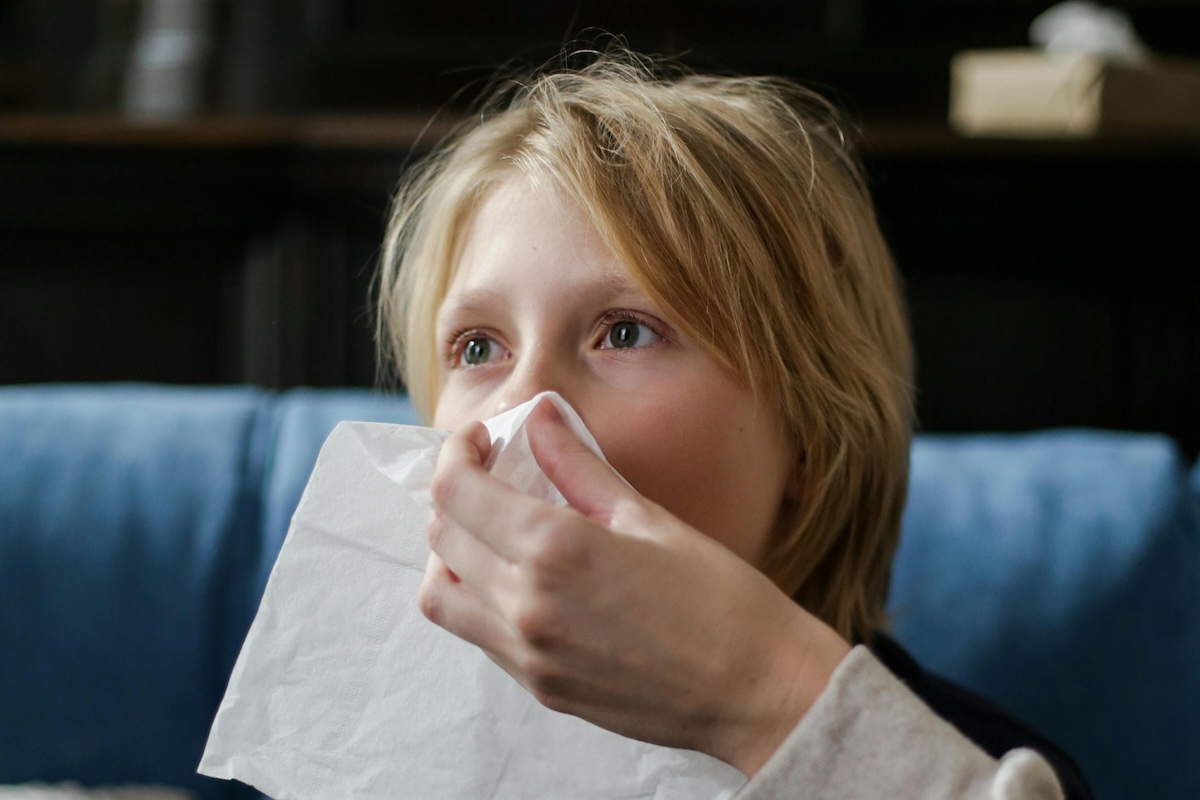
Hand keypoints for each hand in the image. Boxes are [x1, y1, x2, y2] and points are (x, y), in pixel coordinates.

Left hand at [418, 397, 851, 775]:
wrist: (756, 692)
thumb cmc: (719, 599)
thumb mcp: (647, 517)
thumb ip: (578, 465)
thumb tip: (540, 415)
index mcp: (555, 549)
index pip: (457, 491)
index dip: (456, 454)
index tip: (479, 440)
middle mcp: (526, 604)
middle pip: (441, 536)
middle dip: (452, 495)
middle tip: (485, 476)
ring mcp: (527, 653)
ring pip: (440, 595)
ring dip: (450, 554)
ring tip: (489, 532)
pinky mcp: (538, 686)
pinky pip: (477, 634)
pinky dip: (475, 598)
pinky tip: (517, 579)